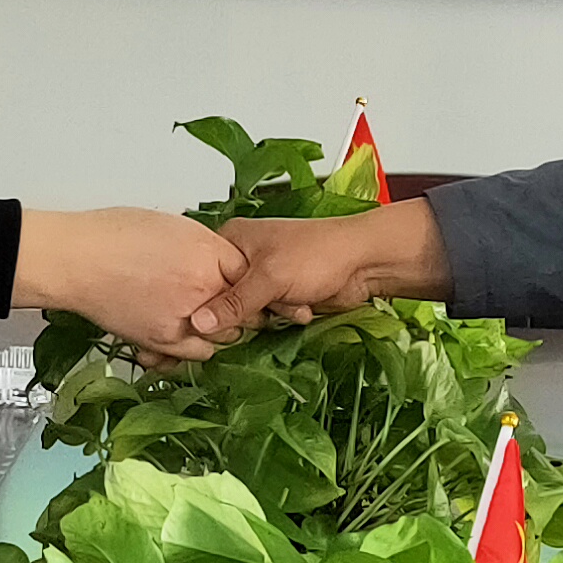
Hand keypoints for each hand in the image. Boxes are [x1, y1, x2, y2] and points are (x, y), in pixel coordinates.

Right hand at [16, 207, 246, 361]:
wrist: (76, 260)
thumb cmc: (112, 236)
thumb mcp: (171, 226)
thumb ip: (202, 248)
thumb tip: (216, 260)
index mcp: (206, 252)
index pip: (249, 273)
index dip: (247, 279)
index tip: (243, 283)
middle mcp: (202, 286)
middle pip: (246, 309)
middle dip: (241, 308)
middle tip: (230, 304)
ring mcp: (185, 316)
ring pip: (225, 336)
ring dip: (220, 330)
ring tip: (206, 319)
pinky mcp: (165, 340)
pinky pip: (197, 353)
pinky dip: (197, 346)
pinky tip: (187, 333)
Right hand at [218, 198, 447, 329]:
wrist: (364, 262)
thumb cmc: (320, 253)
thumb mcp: (268, 278)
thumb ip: (232, 303)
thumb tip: (198, 322)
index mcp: (232, 239)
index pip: (200, 275)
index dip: (207, 299)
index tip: (217, 315)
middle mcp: (244, 257)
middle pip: (223, 298)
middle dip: (246, 310)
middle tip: (266, 306)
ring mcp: (263, 277)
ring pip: (246, 311)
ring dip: (269, 316)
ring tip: (290, 303)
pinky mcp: (280, 294)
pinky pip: (268, 316)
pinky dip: (283, 318)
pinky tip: (301, 310)